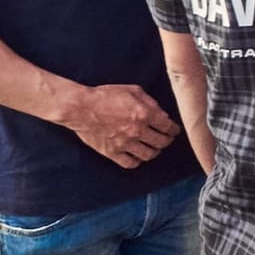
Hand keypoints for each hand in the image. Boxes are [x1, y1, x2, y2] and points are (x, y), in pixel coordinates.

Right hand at [59, 84, 178, 167]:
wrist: (80, 107)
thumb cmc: (105, 96)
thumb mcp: (132, 91)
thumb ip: (151, 102)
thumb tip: (163, 115)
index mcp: (144, 114)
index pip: (168, 127)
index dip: (174, 130)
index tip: (174, 131)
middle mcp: (137, 131)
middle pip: (161, 143)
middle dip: (166, 141)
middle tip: (166, 140)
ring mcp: (124, 143)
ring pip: (148, 155)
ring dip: (154, 152)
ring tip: (153, 148)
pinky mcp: (112, 152)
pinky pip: (130, 163)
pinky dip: (137, 161)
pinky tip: (137, 156)